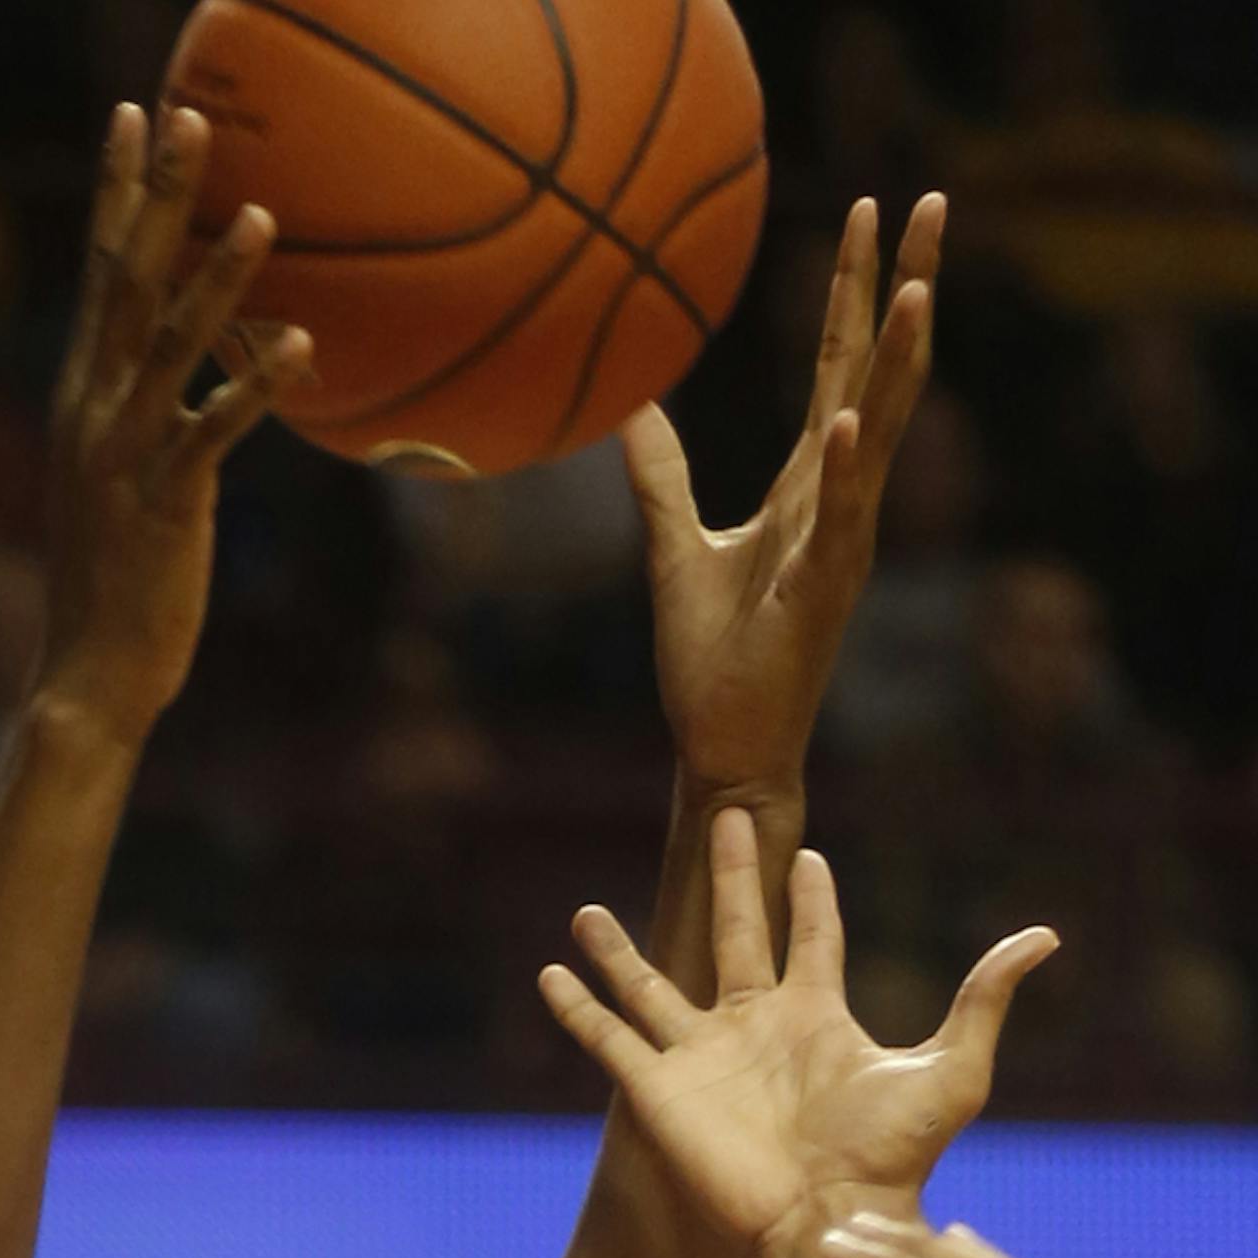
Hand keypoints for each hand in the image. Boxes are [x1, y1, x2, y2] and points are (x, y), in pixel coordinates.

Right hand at [33, 102, 310, 752]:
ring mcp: (126, 455)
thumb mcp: (125, 484)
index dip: (118, 192)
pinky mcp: (167, 505)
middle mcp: (94, 411)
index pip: (99, 272)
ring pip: (171, 347)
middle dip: (158, 196)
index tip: (133, 116)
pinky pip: (216, 432)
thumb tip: (197, 381)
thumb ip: (153, 420)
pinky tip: (303, 343)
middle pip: (127, 281)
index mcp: (83, 397)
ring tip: (259, 213)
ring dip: (217, 279)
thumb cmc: (115, 585)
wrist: (89, 676)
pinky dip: (257, 385)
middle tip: (186, 114)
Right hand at [539, 806, 1055, 1256]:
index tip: (805, 855)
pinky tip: (549, 976)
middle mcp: (754, 1027)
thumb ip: (984, 997)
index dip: (811, 896)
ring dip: (619, 951)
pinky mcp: (660, 1091)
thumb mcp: (953, 1068)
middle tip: (726, 817)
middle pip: (734, 932)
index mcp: (816, 1014)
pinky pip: (609, 1042)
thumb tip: (1045, 934)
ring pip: (651, 986)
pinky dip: (579, 1011)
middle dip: (729, 876)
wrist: (830, 1218)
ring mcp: (702, 1059)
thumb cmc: (893, 1157)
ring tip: (586, 910)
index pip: (812, 938)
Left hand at [626, 193, 942, 803]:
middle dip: (909, 287)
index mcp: (809, 483)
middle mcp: (839, 500)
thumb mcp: (672, 549)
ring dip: (900, 362)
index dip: (853, 288)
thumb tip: (630, 408)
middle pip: (882, 373)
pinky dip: (846, 470)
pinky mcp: (822, 591)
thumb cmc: (711, 662)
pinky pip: (840, 520)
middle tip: (937, 201)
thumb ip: (661, 476)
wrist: (722, 748)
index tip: (867, 209)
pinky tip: (852, 420)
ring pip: (881, 433)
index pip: (840, 365)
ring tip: (920, 287)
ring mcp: (840, 542)